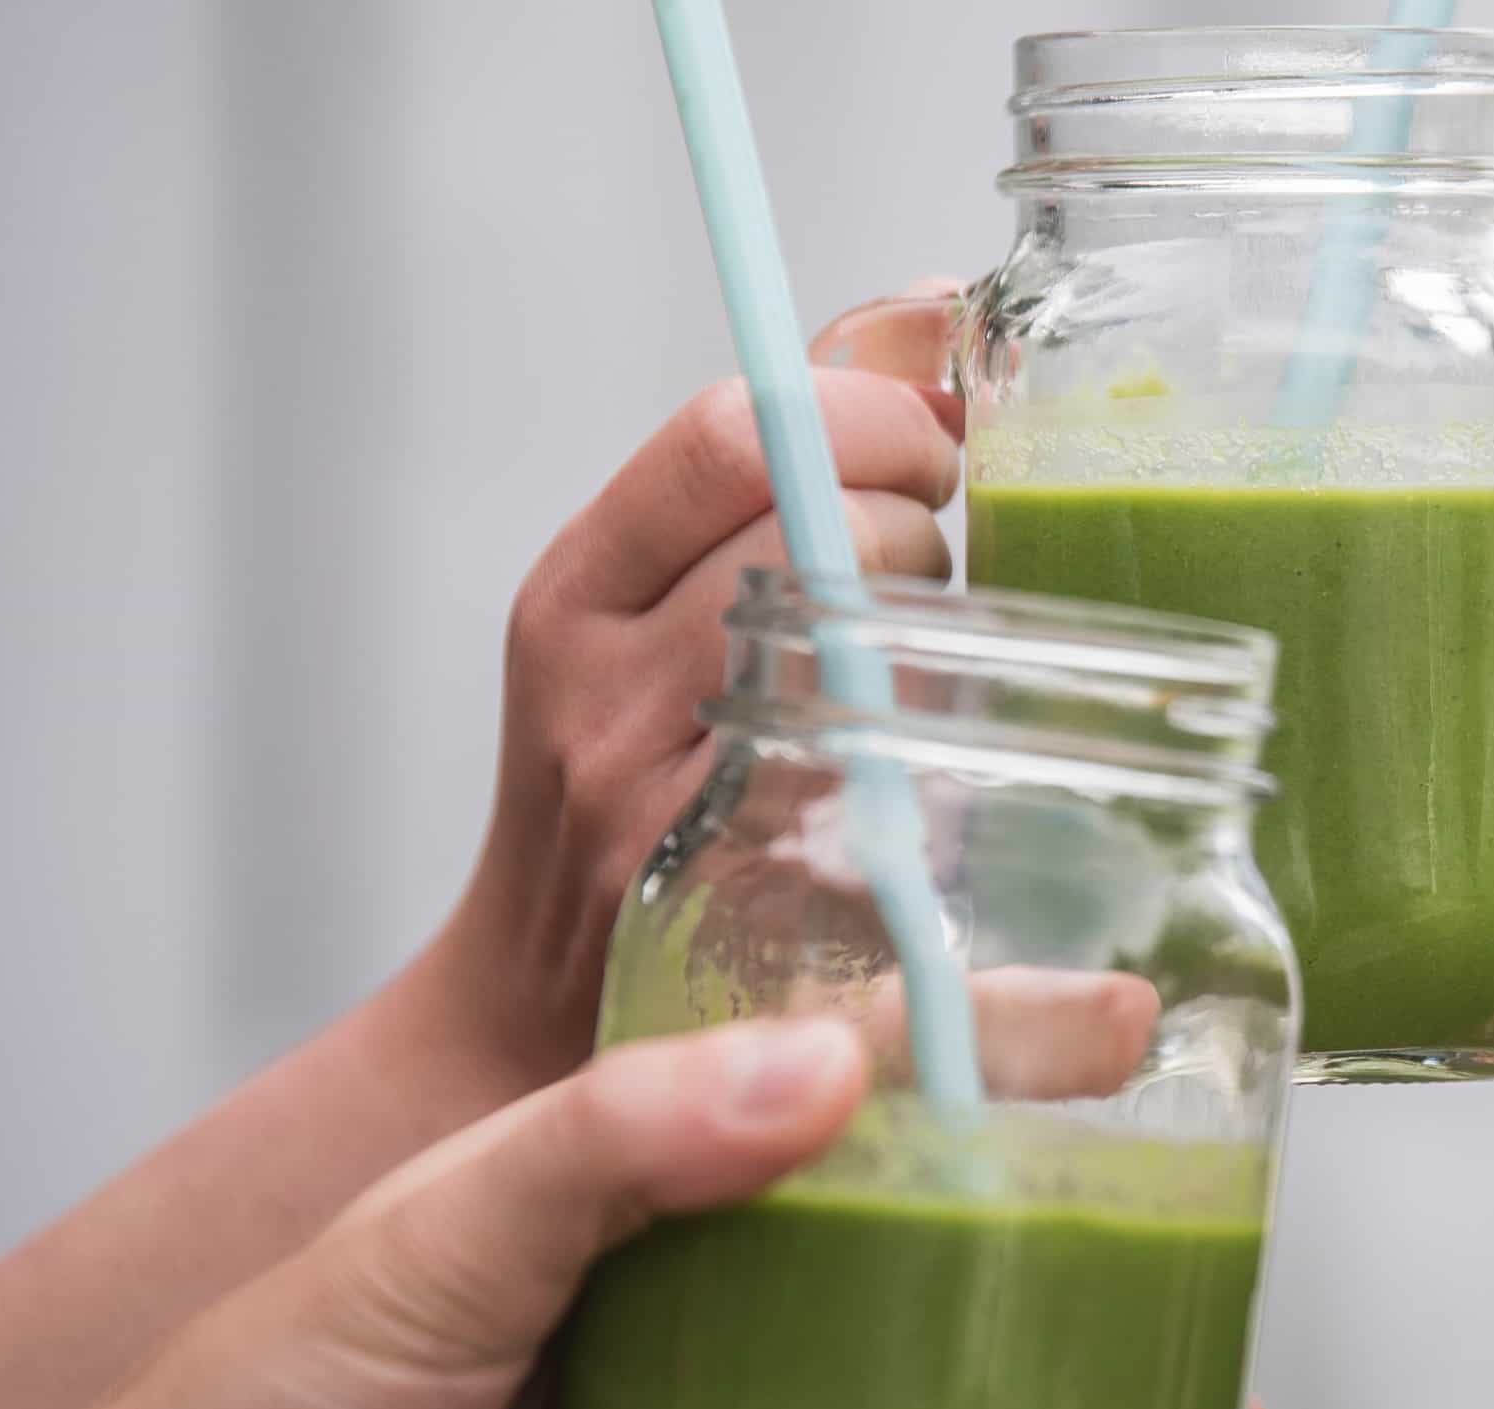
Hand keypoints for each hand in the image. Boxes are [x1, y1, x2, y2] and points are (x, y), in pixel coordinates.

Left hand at [0, 1019, 1247, 1408]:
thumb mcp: (422, 1236)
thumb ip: (612, 1148)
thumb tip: (818, 1068)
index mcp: (635, 1230)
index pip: (848, 1121)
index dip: (986, 1069)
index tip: (1120, 1030)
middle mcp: (692, 1371)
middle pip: (925, 1317)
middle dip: (1077, 1292)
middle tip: (1203, 1271)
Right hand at [418, 280, 973, 1086]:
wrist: (547, 1017)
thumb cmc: (641, 775)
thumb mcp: (656, 600)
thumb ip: (783, 454)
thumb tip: (935, 305)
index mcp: (572, 595)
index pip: (733, 432)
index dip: (872, 413)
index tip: (929, 442)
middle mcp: (602, 694)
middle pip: (822, 526)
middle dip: (921, 524)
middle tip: (931, 569)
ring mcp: (672, 809)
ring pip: (876, 643)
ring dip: (942, 631)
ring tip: (921, 664)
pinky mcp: (755, 903)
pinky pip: (902, 775)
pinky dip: (946, 742)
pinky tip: (936, 758)